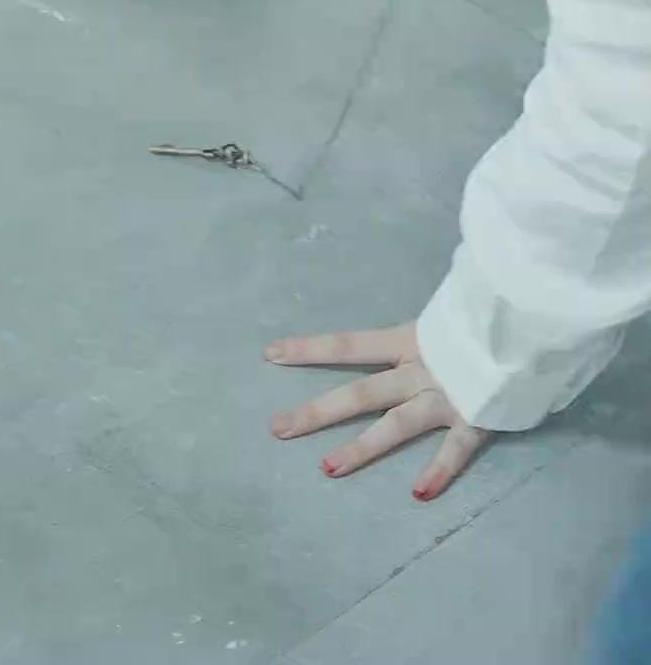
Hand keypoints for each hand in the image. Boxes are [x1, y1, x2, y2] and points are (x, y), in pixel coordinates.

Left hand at [265, 321, 488, 499]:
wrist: (534, 317)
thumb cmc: (489, 314)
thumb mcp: (450, 312)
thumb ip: (426, 327)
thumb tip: (402, 334)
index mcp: (409, 339)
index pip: (349, 343)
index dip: (310, 349)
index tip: (271, 354)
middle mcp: (419, 369)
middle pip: (360, 390)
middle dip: (317, 411)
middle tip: (276, 428)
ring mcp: (445, 395)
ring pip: (395, 424)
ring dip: (361, 448)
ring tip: (327, 468)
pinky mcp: (477, 418)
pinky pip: (455, 449)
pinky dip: (439, 471)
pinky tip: (418, 493)